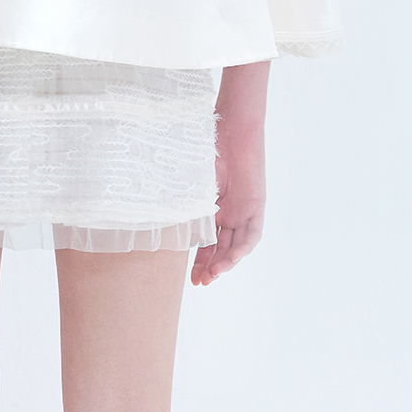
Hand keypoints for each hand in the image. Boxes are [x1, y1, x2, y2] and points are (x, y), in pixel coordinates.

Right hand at [192, 60, 269, 285]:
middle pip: (221, 249)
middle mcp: (229, 214)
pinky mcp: (256, 206)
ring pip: (236, 246)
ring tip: (213, 276)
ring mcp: (244, 211)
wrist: (230, 129)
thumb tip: (155, 221)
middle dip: (210, 268)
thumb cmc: (206, 148)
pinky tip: (232, 259)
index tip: (189, 278)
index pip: (206, 242)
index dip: (199, 261)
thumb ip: (180, 203)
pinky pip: (252, 234)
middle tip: (199, 283)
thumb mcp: (189, 182)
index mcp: (212, 209)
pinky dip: (243, 248)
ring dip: (226, 263)